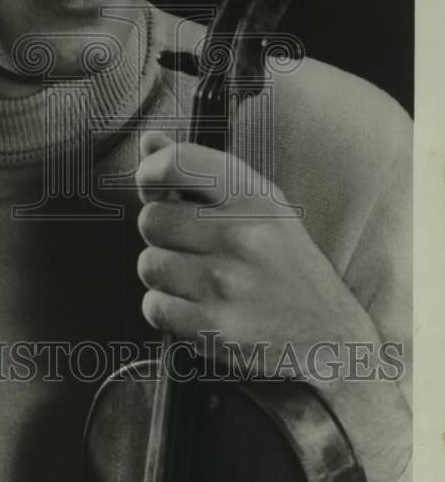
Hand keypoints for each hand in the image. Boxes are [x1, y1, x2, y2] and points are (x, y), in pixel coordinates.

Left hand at [134, 130, 411, 481]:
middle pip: (151, 219)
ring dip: (163, 276)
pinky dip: (166, 311)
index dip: (151, 173)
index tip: (154, 188)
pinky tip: (195, 309)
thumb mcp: (261, 207)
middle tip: (188, 247)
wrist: (332, 340)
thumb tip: (149, 141)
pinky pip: (154, 307)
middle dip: (160, 235)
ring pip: (148, 265)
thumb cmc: (287, 267)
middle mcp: (241, 235)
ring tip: (195, 281)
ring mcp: (227, 283)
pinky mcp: (215, 327)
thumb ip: (200, 172)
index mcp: (254, 197)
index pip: (178, 163)